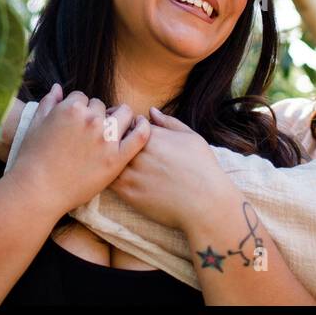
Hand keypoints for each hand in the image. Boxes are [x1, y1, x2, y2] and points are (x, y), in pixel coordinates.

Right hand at [9, 84, 149, 217]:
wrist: (37, 190)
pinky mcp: (117, 158)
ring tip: (114, 128)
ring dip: (119, 117)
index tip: (77, 121)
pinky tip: (142, 125)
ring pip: (124, 114)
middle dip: (97, 114)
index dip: (79, 108)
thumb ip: (49, 102)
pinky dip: (143, 127)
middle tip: (91, 130)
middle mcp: (91, 119)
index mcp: (71, 108)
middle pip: (101, 105)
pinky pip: (140, 136)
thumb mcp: (35, 124)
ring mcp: (106, 138)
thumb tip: (57, 87)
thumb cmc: (32, 158)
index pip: (82, 97)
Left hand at [110, 108, 231, 229]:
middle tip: (126, 150)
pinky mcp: (127, 192)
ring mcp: (130, 172)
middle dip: (118, 142)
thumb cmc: (202, 168)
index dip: (131, 128)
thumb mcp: (190, 137)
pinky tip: (123, 179)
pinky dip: (112, 177)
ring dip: (113, 160)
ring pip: (110, 159)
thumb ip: (168, 122)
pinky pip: (110, 180)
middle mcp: (137, 152)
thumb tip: (151, 111)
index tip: (135, 136)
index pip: (129, 123)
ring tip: (122, 165)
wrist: (205, 203)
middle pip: (116, 139)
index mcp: (151, 135)